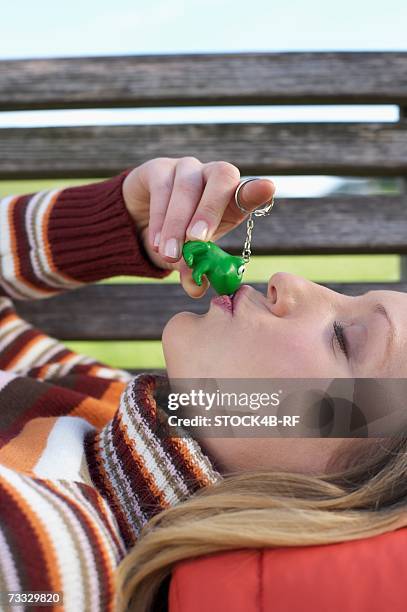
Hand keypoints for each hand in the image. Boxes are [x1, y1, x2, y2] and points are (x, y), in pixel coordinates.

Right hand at [122, 157, 274, 297]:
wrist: (141, 219)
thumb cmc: (179, 236)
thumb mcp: (191, 255)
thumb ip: (195, 271)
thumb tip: (197, 289)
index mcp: (231, 197)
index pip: (247, 191)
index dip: (256, 191)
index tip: (267, 190)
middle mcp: (212, 176)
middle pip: (221, 177)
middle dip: (210, 210)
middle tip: (197, 240)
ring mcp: (186, 169)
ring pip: (187, 187)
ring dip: (177, 223)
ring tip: (170, 254)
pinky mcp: (158, 169)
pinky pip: (161, 189)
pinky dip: (159, 219)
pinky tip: (156, 242)